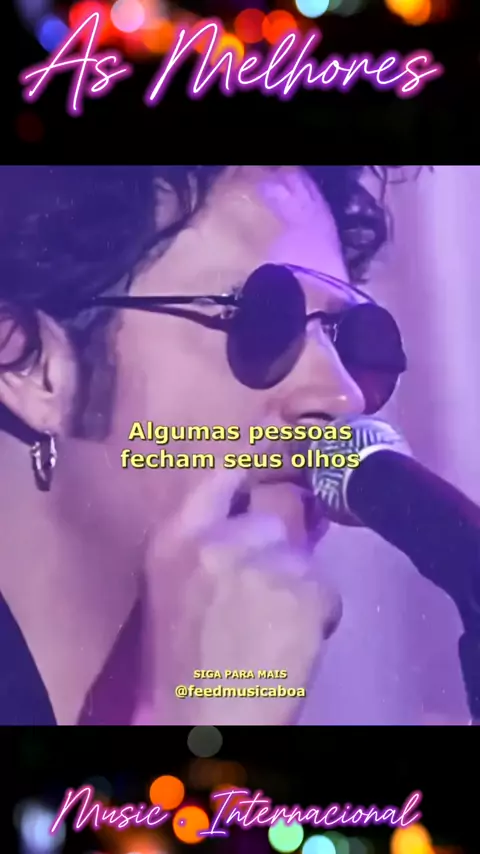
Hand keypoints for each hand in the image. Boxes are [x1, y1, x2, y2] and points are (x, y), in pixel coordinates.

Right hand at [136, 462, 340, 724]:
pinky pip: (326, 590)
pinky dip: (319, 615)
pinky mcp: (302, 590)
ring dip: (300, 588)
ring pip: (304, 558)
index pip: (220, 478)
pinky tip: (293, 644)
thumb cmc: (182, 663)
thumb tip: (257, 520)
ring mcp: (261, 562)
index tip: (269, 463)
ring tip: (277, 628)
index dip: (251, 472)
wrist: (203, 721)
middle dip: (278, 553)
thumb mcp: (175, 589)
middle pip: (273, 522)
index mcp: (174, 540)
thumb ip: (207, 548)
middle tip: (266, 595)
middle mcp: (217, 541)